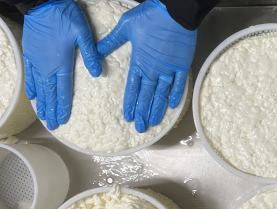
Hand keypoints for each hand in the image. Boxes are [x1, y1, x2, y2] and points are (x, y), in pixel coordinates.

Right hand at [23, 0, 102, 129]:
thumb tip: (97, 73)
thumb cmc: (64, 16)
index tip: (63, 119)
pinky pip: (30, 76)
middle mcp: (47, 66)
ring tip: (43, 116)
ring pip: (39, 88)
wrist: (41, 2)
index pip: (63, 91)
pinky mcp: (29, 54)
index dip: (63, 106)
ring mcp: (36, 61)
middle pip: (49, 94)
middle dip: (52, 110)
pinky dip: (32, 88)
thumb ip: (91, 54)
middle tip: (52, 126)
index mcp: (61, 63)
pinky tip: (33, 96)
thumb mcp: (83, 32)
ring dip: (41, 103)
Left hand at [97, 0, 195, 132]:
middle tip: (140, 128)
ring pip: (162, 95)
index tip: (129, 117)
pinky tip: (173, 106)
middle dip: (143, 113)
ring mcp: (169, 70)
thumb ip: (110, 42)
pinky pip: (179, 84)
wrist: (175, 11)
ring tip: (154, 122)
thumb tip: (95, 52)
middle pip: (147, 97)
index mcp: (139, 63)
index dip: (130, 104)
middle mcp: (153, 70)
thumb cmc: (149, 16)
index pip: (132, 89)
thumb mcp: (125, 26)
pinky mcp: (182, 65)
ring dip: (157, 109)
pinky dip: (176, 95)